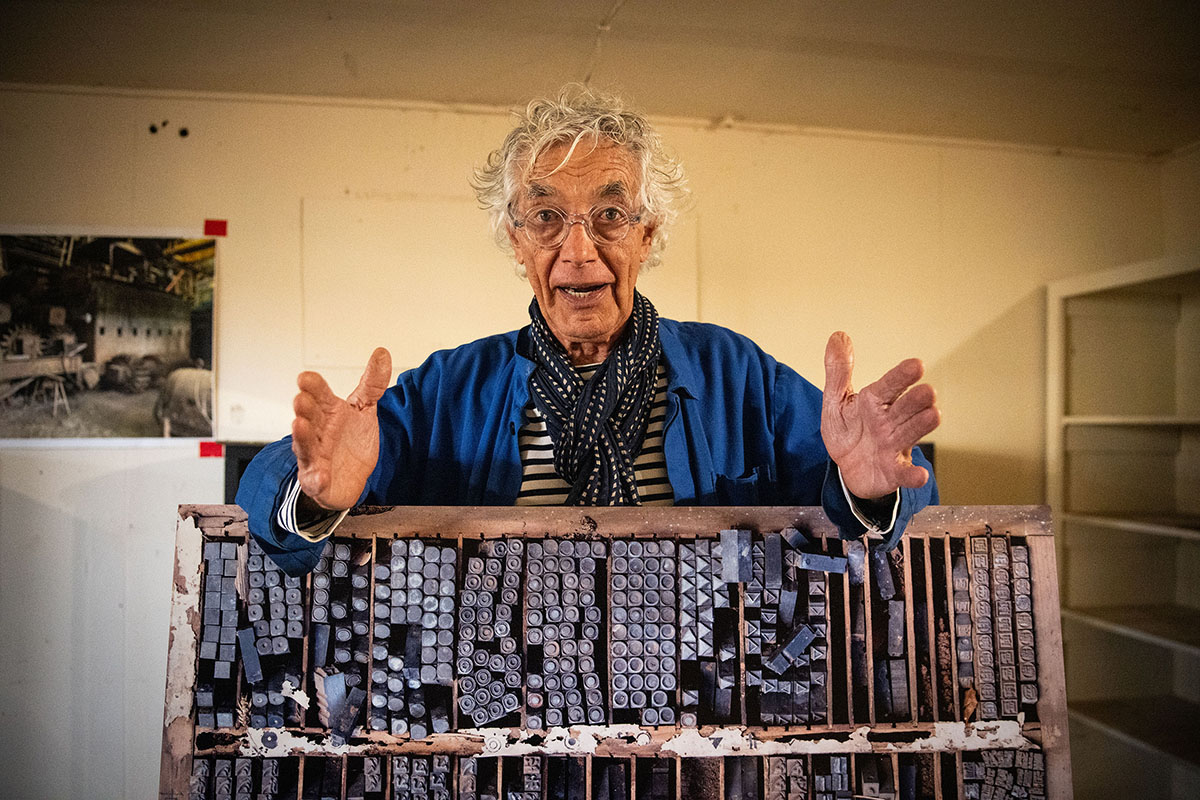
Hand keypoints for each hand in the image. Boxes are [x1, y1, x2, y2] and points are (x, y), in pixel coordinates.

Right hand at [291, 347, 391, 510]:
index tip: (305, 377)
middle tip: (301, 398)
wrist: (350, 477)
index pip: (318, 394)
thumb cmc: (351, 439)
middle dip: (304, 408)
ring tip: (299, 425)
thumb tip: (383, 352)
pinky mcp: (318, 480)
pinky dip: (316, 478)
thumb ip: (372, 383)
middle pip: (308, 417)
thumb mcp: (364, 409)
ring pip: (305, 445)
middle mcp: (318, 431)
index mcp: (328, 412)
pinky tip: (319, 476)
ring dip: (302, 436)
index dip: (312, 386)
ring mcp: (315, 456)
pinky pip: (316, 480)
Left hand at [821, 331, 939, 498]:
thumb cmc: (848, 430)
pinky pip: (904, 473)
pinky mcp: (893, 471)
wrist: (848, 468)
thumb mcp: (836, 401)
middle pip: (906, 408)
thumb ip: (838, 371)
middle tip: (928, 391)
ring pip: (910, 433)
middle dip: (917, 400)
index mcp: (876, 401)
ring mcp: (894, 446)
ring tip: (935, 415)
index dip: (901, 376)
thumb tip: (838, 335)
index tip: (916, 364)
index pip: (889, 386)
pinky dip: (912, 475)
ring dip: (922, 425)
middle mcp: (890, 421)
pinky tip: (919, 475)